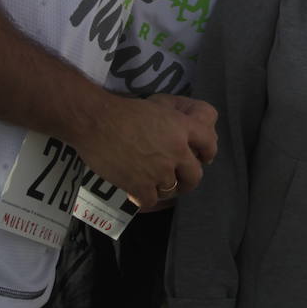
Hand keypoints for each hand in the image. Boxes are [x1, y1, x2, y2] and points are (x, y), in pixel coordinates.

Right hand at [72, 93, 217, 207]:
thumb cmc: (124, 110)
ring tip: (153, 184)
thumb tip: (183, 132)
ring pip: (172, 190)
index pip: (210, 143)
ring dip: (163, 188)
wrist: (96, 122)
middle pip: (195, 176)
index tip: (203, 158)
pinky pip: (152, 201)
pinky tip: (137, 193)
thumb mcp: (158, 107)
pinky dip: (144, 199)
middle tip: (179, 180)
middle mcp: (176, 150)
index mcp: (182, 128)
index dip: (208, 152)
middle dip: (188, 179)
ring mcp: (160, 170)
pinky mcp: (141, 186)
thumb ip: (174, 120)